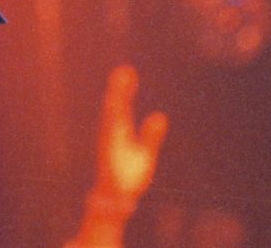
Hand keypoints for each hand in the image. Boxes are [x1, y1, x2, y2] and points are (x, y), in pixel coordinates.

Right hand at [92, 63, 168, 205]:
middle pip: (115, 107)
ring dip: (115, 102)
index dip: (124, 89)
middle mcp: (112, 134)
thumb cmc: (129, 177)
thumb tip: (160, 116)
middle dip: (119, 90)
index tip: (127, 71)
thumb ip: (151, 135)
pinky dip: (112, 123)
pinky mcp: (110, 156)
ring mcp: (110, 145)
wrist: (119, 199)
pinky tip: (114, 110)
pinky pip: (111, 137)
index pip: (122, 105)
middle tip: (124, 71)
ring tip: (118, 87)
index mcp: (119, 132)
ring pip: (112, 119)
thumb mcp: (145, 153)